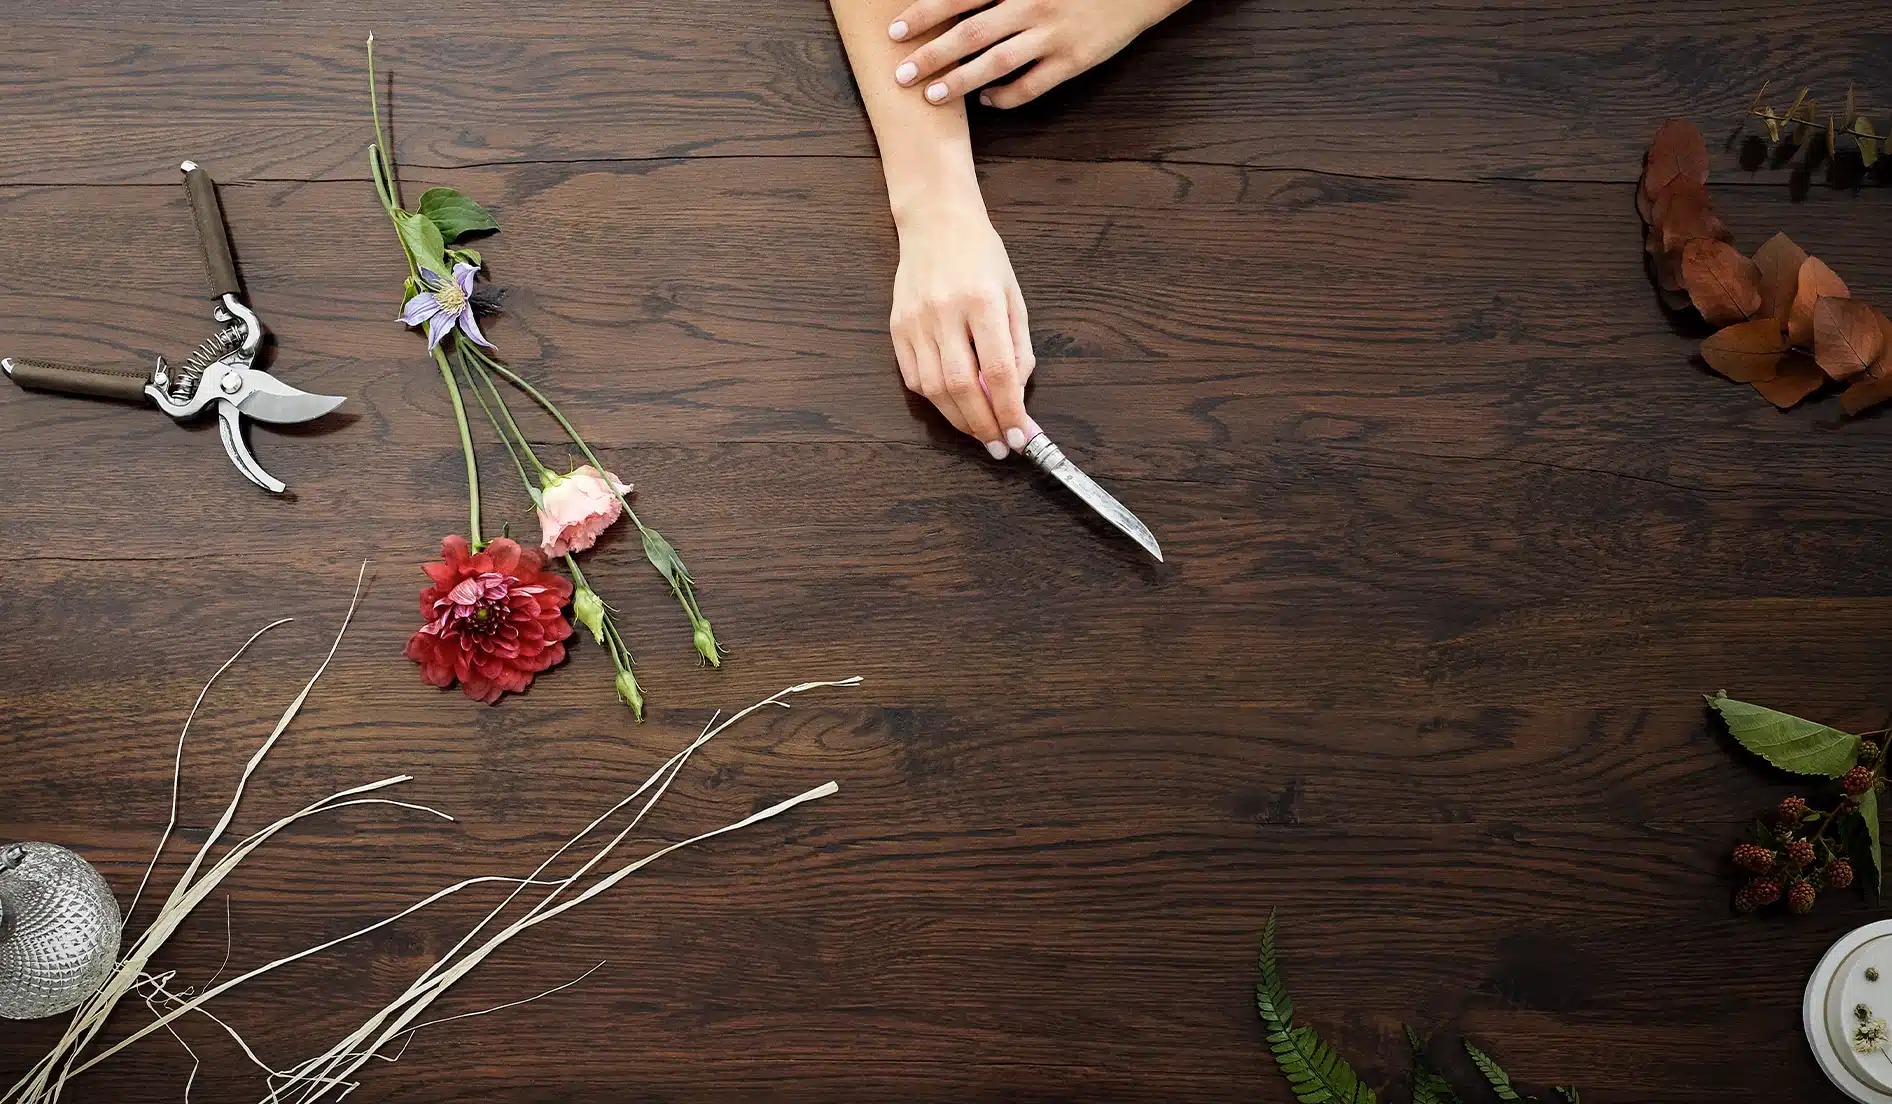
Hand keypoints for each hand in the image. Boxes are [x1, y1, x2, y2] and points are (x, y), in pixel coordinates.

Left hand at [889, 0, 1188, 108]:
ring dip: (960, 81)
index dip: (924, 13)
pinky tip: (986, 100)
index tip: (895, 31)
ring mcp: (1053, 35)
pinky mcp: (1074, 60)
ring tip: (932, 95)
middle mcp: (1032, 5)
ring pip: (996, 64)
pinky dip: (1005, 96)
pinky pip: (1031, 86)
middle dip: (931, 55)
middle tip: (900, 75)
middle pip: (969, 33)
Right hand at [891, 199, 1034, 456]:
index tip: (1020, 437)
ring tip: (980, 432)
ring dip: (959, 420)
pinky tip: (953, 406)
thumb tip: (1015, 394)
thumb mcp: (1014, 294)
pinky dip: (934, 401)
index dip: (1010, 410)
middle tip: (1000, 446)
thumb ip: (1018, 345)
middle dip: (984, 425)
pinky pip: (914, 378)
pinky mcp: (896, 327)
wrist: (935, 220)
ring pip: (934, 389)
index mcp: (982, 300)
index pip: (998, 370)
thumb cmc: (981, 255)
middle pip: (962, 387)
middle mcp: (944, 312)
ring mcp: (915, 321)